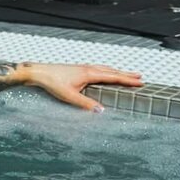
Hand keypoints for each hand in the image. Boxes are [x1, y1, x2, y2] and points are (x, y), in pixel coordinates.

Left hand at [21, 62, 142, 110]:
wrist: (38, 72)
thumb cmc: (52, 83)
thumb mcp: (70, 96)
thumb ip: (86, 104)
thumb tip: (101, 111)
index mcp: (89, 74)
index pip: (113, 77)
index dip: (127, 80)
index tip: (140, 82)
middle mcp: (88, 68)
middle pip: (112, 71)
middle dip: (126, 74)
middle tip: (140, 77)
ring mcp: (83, 67)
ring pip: (104, 69)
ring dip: (116, 72)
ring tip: (125, 75)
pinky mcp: (77, 69)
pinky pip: (97, 69)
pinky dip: (106, 71)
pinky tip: (103, 74)